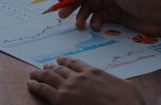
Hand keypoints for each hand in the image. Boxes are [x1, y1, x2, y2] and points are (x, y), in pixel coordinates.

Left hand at [27, 57, 143, 104]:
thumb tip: (118, 85)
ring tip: (33, 72)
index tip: (60, 59)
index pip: (75, 63)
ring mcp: (69, 87)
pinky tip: (30, 83)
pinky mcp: (61, 99)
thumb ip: (116, 82)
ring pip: (49, 76)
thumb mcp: (127, 86)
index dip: (65, 61)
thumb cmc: (130, 102)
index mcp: (94, 72)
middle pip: (60, 69)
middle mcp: (79, 77)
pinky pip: (43, 89)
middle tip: (44, 66)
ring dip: (39, 74)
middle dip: (51, 67)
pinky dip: (35, 85)